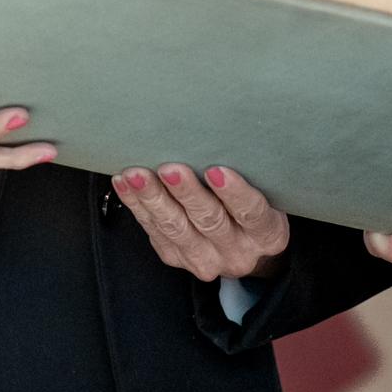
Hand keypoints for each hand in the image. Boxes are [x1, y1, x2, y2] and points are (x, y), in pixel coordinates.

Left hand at [114, 163, 293, 283]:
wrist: (244, 245)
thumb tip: (216, 132)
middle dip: (186, 193)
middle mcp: (237, 253)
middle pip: (209, 221)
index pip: (252, 214)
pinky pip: (154, 231)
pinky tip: (124, 183)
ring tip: (136, 174)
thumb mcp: (267, 192)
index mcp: (267, 235)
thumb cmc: (253, 204)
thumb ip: (249, 173)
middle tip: (169, 168)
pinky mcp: (176, 258)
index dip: (234, 193)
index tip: (216, 170)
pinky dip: (137, 205)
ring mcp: (205, 260)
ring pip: (176, 229)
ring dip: (153, 198)